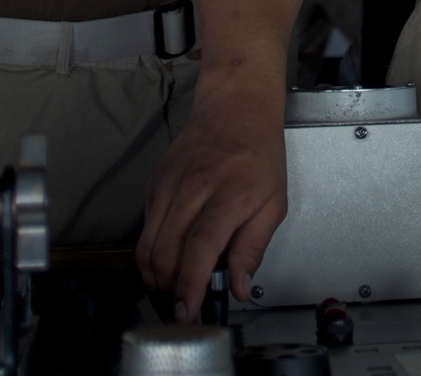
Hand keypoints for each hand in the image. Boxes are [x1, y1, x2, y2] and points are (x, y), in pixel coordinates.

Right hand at [136, 100, 287, 319]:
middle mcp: (193, 188)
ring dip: (155, 278)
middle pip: (165, 252)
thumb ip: (253, 248)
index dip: (190, 284)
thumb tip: (238, 289)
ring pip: (147, 246)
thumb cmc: (259, 155)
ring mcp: (169, 185)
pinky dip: (152, 254)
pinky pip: (145, 229)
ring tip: (173, 293)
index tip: (187, 312)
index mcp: (229, 194)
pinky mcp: (154, 184)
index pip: (200, 246)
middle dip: (169, 291)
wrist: (235, 107)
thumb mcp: (274, 202)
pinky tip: (169, 261)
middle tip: (184, 313)